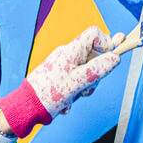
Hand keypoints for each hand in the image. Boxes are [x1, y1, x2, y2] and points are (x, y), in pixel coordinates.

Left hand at [0, 26, 124, 137]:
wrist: (26, 108)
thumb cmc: (50, 94)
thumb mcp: (78, 82)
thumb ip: (98, 69)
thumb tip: (116, 57)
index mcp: (71, 51)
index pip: (94, 34)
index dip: (106, 44)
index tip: (109, 60)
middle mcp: (67, 55)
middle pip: (93, 57)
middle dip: (95, 75)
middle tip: (86, 88)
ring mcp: (62, 66)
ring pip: (85, 73)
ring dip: (84, 88)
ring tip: (73, 98)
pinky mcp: (58, 78)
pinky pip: (74, 82)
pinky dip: (73, 94)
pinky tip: (64, 104)